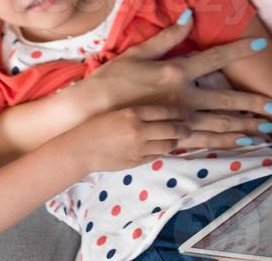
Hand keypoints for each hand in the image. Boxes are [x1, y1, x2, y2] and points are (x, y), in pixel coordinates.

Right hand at [78, 105, 192, 172]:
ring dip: (176, 141)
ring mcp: (139, 148)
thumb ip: (139, 109)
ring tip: (180, 137)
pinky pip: (157, 155)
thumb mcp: (119, 110)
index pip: (165, 110)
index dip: (178, 111)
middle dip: (183, 128)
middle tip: (189, 126)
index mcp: (133, 112)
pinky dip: (163, 151)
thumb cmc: (98, 124)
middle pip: (171, 128)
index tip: (184, 111)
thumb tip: (162, 109)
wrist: (83, 148)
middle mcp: (139, 130)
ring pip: (167, 144)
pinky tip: (165, 147)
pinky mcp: (137, 162)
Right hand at [89, 15, 271, 146]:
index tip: (261, 46)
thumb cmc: (111, 81)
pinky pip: (204, 140)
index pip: (214, 58)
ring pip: (219, 125)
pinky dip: (225, 142)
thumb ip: (166, 37)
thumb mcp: (137, 53)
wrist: (90, 117)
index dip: (239, 51)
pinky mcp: (170, 138)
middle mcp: (182, 98)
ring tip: (266, 129)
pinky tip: (239, 143)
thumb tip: (188, 16)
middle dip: (254, 103)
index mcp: (175, 72)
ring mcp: (177, 120)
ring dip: (245, 126)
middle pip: (226, 100)